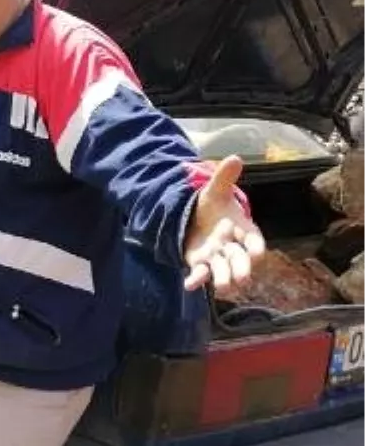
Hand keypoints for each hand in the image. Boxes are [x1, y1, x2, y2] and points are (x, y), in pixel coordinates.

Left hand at [182, 155, 265, 291]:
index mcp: (243, 229)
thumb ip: (225, 177)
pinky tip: (189, 285)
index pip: (255, 241)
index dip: (256, 248)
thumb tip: (235, 157)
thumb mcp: (216, 191)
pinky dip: (196, 280)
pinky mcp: (201, 263)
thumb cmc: (212, 207)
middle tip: (243, 278)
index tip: (256, 253)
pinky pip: (201, 274)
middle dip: (243, 269)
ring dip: (224, 279)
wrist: (195, 218)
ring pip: (224, 271)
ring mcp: (217, 257)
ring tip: (223, 288)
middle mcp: (233, 247)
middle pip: (241, 260)